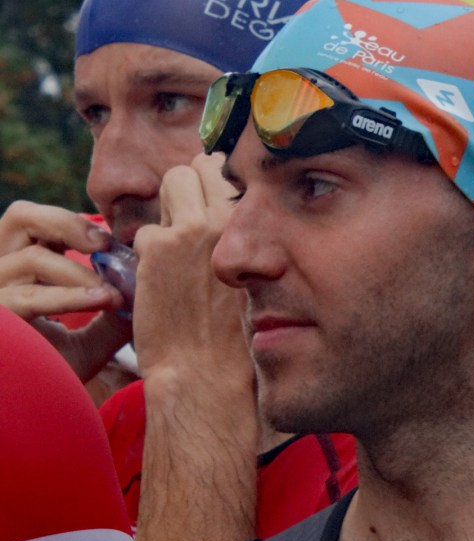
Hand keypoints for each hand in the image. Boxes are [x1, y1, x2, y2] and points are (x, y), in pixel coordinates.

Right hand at [0, 200, 130, 379]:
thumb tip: (146, 292)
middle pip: (20, 217)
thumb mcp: (90, 341)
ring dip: (80, 273)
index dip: (72, 221)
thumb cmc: (54, 374)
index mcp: (20, 270)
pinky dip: (70, 297)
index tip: (113, 241)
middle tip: (106, 244)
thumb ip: (113, 316)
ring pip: (30, 259)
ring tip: (113, 293)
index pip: (35, 222)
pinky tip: (103, 300)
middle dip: (68, 223)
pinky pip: (27, 298)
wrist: (29, 411)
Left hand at [131, 155, 248, 388]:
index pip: (227, 170)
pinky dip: (147, 254)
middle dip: (187, 190)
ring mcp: (190, 231)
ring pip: (168, 187)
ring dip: (167, 215)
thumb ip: (243, 239)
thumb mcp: (260, 277)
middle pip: (194, 168)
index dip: (213, 183)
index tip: (210, 206)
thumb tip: (226, 213)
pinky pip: (145, 231)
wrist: (209, 372)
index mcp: (257, 228)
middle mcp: (227, 221)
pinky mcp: (158, 248)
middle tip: (188, 227)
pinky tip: (161, 281)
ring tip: (175, 255)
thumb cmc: (236, 336)